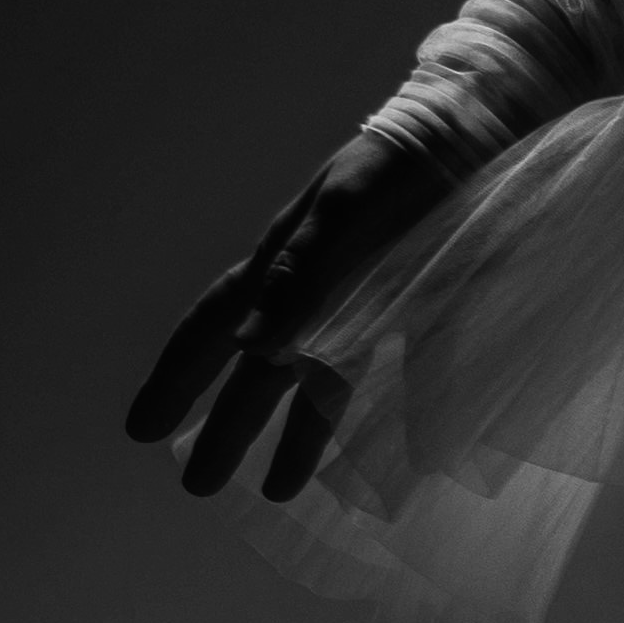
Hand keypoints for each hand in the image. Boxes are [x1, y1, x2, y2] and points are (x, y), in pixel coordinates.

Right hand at [126, 122, 477, 501]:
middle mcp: (317, 289)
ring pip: (317, 382)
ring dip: (296, 438)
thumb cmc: (400, 167)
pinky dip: (388, 417)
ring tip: (277, 491)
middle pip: (260, 371)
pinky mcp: (424, 307)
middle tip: (197, 487)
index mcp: (285, 263)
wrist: (482, 131)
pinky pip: (394, 374)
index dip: (178, 378)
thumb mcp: (345, 211)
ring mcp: (368, 299)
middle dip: (227, 428)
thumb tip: (252, 346)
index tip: (141, 431)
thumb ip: (299, 276)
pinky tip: (395, 461)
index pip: (214, 329)